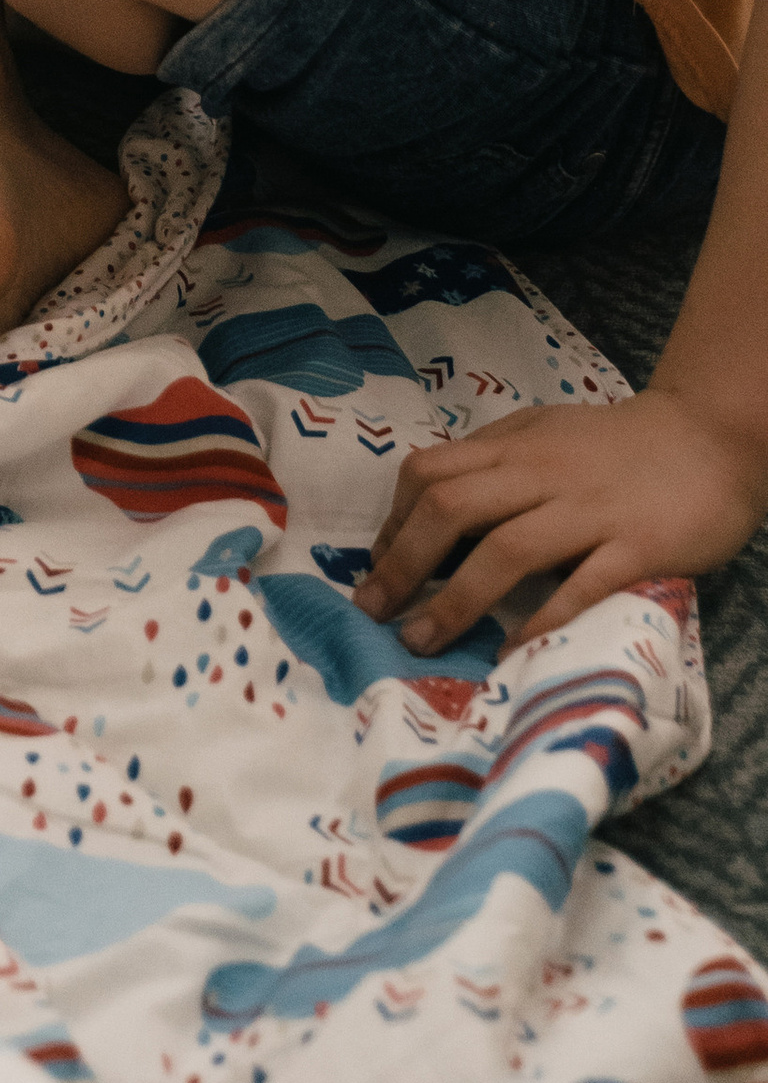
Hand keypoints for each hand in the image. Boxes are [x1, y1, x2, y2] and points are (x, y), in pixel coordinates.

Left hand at [355, 386, 767, 654]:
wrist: (708, 437)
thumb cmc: (616, 443)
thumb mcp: (543, 432)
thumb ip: (494, 460)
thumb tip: (430, 502)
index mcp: (513, 446)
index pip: (430, 473)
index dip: (393, 522)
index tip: (376, 568)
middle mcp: (541, 474)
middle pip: (452, 508)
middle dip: (402, 563)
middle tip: (373, 612)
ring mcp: (589, 511)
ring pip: (506, 548)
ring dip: (453, 599)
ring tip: (420, 640)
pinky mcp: (637, 547)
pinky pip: (581, 585)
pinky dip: (540, 619)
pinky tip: (509, 650)